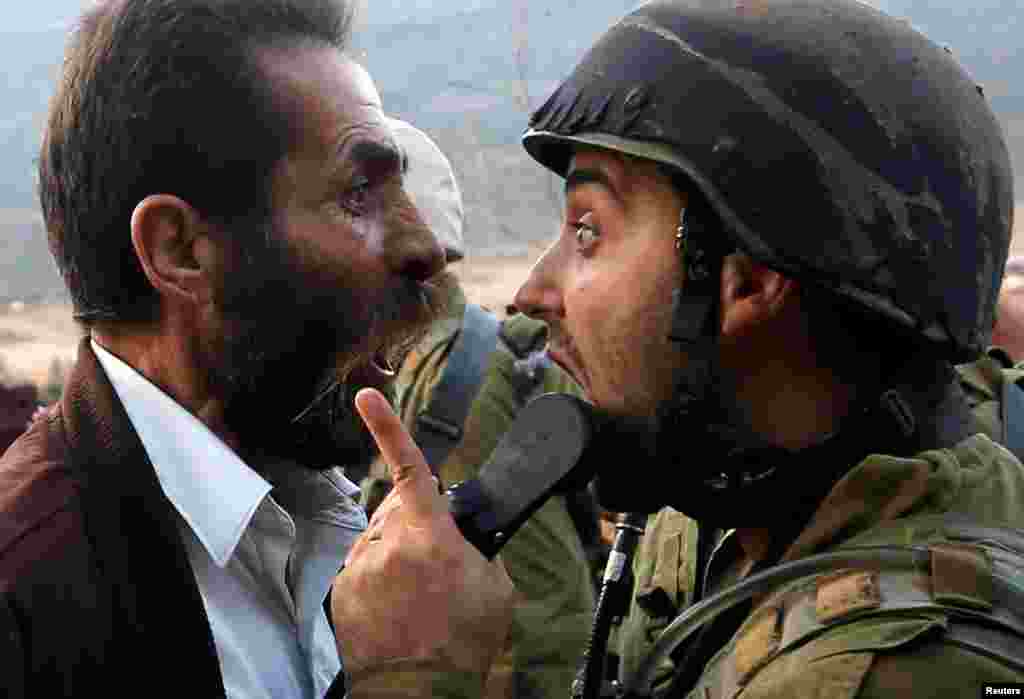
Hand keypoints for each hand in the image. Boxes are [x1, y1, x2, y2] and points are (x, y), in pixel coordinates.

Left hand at [331, 388, 515, 683]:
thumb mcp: (495, 584)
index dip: (387, 426)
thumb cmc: (463, 640)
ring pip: (378, 537)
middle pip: (397, 507)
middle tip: (435, 561)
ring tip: (416, 592)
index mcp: (429, 534)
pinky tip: (395, 604)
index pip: (409, 468)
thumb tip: (461, 533)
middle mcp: (388, 542)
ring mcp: (360, 567)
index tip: (366, 396)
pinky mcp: (342, 591)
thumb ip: (476, 544)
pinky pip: (361, 566)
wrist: (421, 689)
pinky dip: (377, 575)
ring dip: (395, 549)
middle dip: (414, 519)